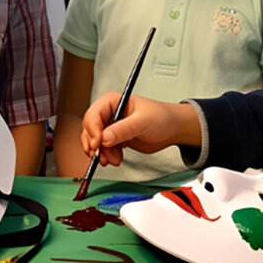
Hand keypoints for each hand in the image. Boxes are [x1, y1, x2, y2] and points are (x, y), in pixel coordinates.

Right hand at [80, 94, 199, 166]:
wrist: (172, 129)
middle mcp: (109, 113)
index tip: (98, 144)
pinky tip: (116, 159)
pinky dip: (106, 156)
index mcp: (112, 102)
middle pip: (90, 129)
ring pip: (94, 141)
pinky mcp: (115, 139)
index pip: (93, 115)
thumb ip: (123, 129)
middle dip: (95, 145)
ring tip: (113, 160)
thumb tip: (104, 138)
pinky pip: (103, 149)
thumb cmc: (161, 117)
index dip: (92, 130)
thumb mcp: (142, 122)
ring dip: (101, 153)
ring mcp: (111, 127)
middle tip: (101, 156)